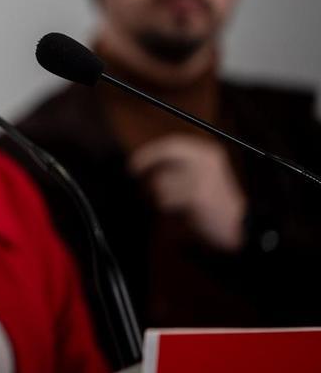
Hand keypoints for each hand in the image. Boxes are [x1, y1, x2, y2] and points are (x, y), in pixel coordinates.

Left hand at [130, 134, 248, 251]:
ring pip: (162, 180)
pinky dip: (168, 207)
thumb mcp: (202, 177)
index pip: (172, 144)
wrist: (240, 227)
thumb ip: (179, 167)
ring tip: (175, 204)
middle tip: (133, 172)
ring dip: (161, 195)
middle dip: (146, 161)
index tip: (134, 161)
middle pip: (166, 153)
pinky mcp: (197, 194)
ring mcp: (202, 176)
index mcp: (208, 154)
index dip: (150, 151)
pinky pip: (166, 199)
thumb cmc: (216, 204)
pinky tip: (182, 211)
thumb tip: (146, 160)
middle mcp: (206, 159)